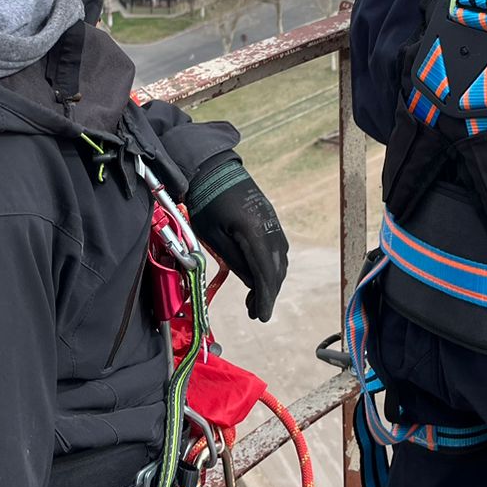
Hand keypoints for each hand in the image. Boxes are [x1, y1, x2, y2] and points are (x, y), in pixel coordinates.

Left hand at [187, 160, 288, 321]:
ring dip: (271, 280)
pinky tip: (260, 273)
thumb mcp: (214, 236)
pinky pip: (277, 247)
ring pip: (280, 259)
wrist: (212, 169)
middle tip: (255, 312)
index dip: (265, 297)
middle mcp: (269, 227)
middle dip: (268, 293)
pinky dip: (271, 265)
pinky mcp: (269, 217)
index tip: (261, 317)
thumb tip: (253, 282)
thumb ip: (236, 260)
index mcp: (254, 233)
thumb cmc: (206, 202)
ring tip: (255, 297)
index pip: (265, 273)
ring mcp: (272, 221)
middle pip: (277, 269)